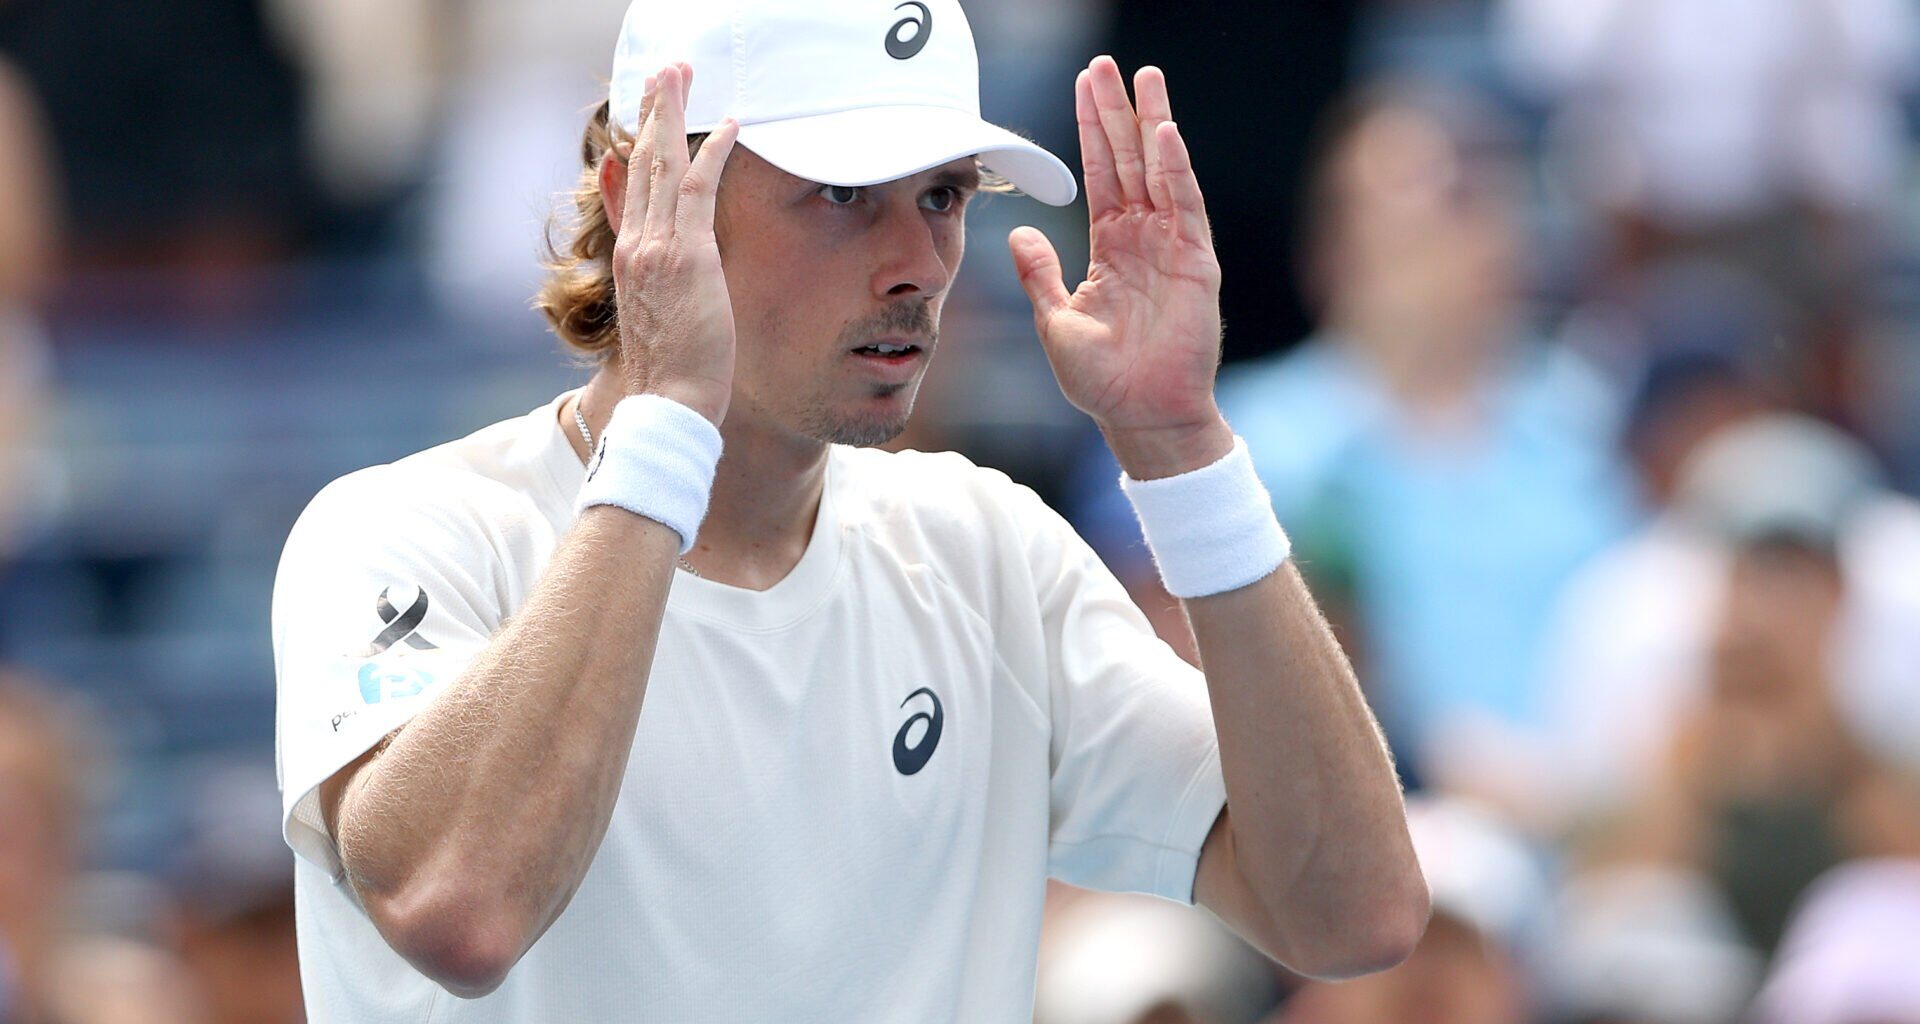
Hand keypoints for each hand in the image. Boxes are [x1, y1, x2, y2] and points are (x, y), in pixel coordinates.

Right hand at [611, 64, 739, 425]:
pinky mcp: (687, 255)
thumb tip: (663, 267)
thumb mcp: (659, 320)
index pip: (632, 188)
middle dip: (653, 111)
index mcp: (630, 260)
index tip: (645, 114)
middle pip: (642, 162)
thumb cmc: (673, 375)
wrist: (668, 404)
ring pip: (663, 163)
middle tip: (665, 71)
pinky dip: (714, 151)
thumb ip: (658, 284)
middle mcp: (637, 246)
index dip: (639, 144)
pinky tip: (732, 124)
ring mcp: (657, 248)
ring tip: (681, 73)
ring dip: (673, 113)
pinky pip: (700, 187)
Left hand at [1009, 57, 1230, 477]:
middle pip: (1129, 160)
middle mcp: (1144, 237)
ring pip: (1160, 171)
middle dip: (1117, 111)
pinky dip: (1176, 170)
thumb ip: (1041, 274)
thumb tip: (1022, 231)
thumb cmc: (1102, 379)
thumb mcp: (1056, 320)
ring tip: (1145, 77)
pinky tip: (1165, 134)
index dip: (1092, 130)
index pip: (1101, 174)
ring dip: (1152, 124)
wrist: (1140, 416)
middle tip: (1107, 64)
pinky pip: (1184, 207)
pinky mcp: (1195, 263)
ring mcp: (1172, 246)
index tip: (1084, 85)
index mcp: (1111, 246)